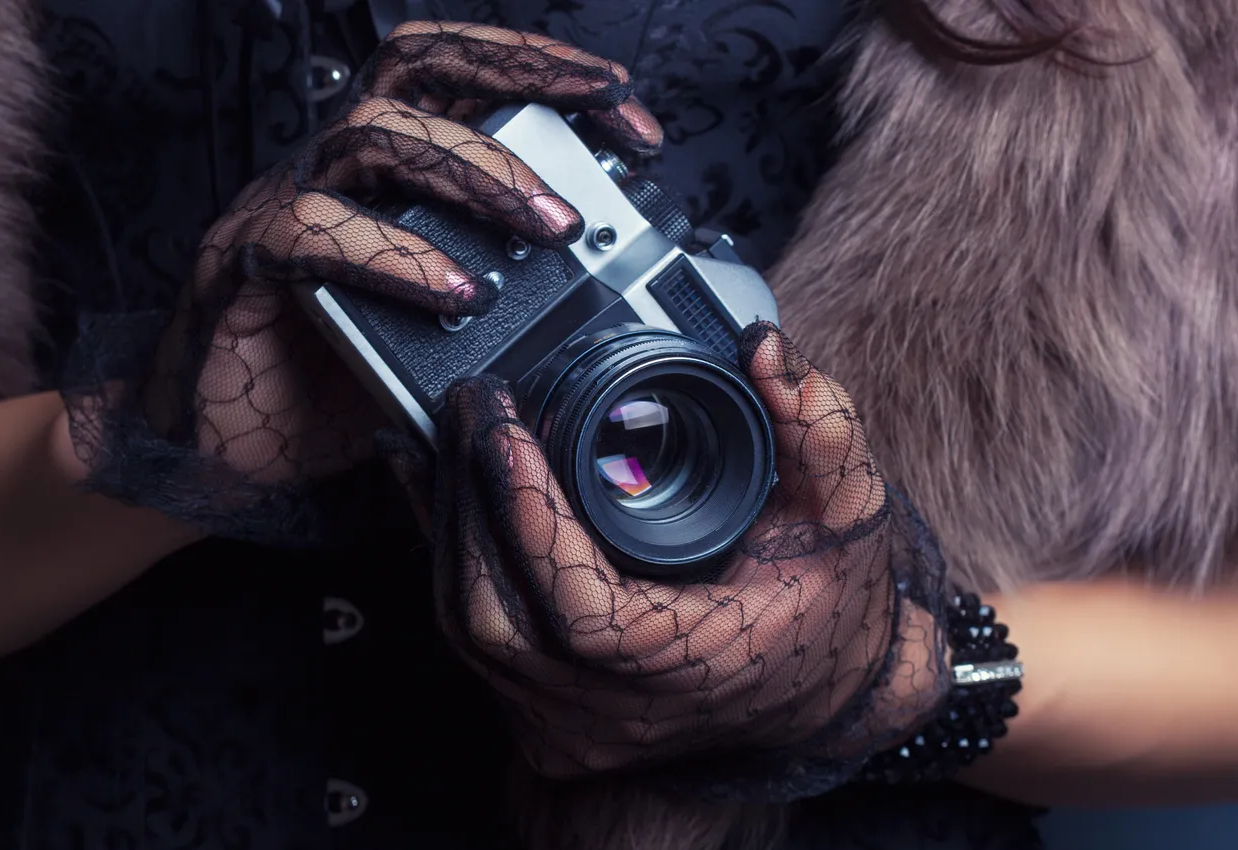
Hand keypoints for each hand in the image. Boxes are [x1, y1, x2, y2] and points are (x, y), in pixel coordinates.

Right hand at [64, 23, 662, 538]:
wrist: (226, 453)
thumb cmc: (329, 385)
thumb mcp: (439, 335)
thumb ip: (501, 302)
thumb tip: (601, 296)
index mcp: (384, 175)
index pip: (458, 78)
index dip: (542, 72)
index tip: (627, 112)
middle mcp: (335, 171)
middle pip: (418, 67)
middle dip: (524, 79)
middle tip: (609, 128)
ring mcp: (285, 205)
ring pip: (373, 132)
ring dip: (478, 170)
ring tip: (552, 226)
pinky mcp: (245, 262)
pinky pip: (313, 232)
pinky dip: (396, 255)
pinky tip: (457, 291)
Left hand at [428, 322, 948, 793]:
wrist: (821, 691)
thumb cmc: (830, 604)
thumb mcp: (847, 513)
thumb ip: (818, 426)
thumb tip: (761, 347)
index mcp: (686, 666)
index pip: (578, 610)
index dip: (527, 514)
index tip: (501, 427)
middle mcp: (616, 715)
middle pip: (495, 615)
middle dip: (467, 498)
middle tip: (471, 403)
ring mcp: (573, 728)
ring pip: (469, 629)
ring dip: (447, 526)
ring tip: (445, 434)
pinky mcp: (547, 723)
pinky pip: (473, 642)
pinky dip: (451, 561)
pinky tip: (436, 492)